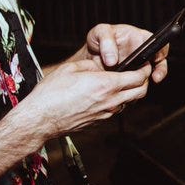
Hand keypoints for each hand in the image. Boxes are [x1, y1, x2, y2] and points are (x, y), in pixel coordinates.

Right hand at [22, 58, 153, 135]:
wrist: (41, 119)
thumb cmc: (51, 94)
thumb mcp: (71, 68)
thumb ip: (91, 65)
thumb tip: (100, 66)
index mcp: (106, 85)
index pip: (138, 77)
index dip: (144, 69)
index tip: (144, 63)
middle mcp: (110, 101)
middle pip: (140, 92)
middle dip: (144, 81)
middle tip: (139, 72)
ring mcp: (106, 113)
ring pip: (130, 102)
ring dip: (131, 91)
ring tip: (123, 81)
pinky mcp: (100, 122)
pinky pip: (116, 109)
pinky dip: (119, 100)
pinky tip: (108, 93)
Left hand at [79, 23, 169, 82]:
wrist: (87, 58)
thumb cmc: (96, 40)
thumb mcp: (99, 33)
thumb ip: (106, 42)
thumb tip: (112, 60)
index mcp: (138, 38)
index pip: (156, 42)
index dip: (161, 51)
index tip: (157, 60)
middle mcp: (141, 53)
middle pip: (158, 62)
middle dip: (159, 71)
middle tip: (156, 78)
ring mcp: (137, 67)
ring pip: (149, 76)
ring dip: (145, 83)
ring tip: (137, 86)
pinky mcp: (131, 80)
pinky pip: (138, 86)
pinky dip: (134, 90)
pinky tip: (127, 91)